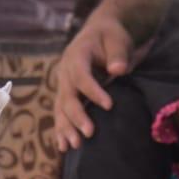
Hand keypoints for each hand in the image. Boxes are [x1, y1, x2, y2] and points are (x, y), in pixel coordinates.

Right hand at [54, 13, 133, 151]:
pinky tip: (64, 146)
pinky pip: (61, 112)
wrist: (99, 31)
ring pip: (60, 107)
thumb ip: (118, 53)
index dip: (93, 91)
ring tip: (74, 145)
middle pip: (67, 95)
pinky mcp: (66, 93)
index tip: (109, 105)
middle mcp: (65, 70)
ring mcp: (64, 83)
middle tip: (89, 132)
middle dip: (76, 115)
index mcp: (76, 54)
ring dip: (66, 127)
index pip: (81, 75)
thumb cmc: (111, 35)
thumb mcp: (117, 39)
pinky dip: (61, 128)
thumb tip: (118, 70)